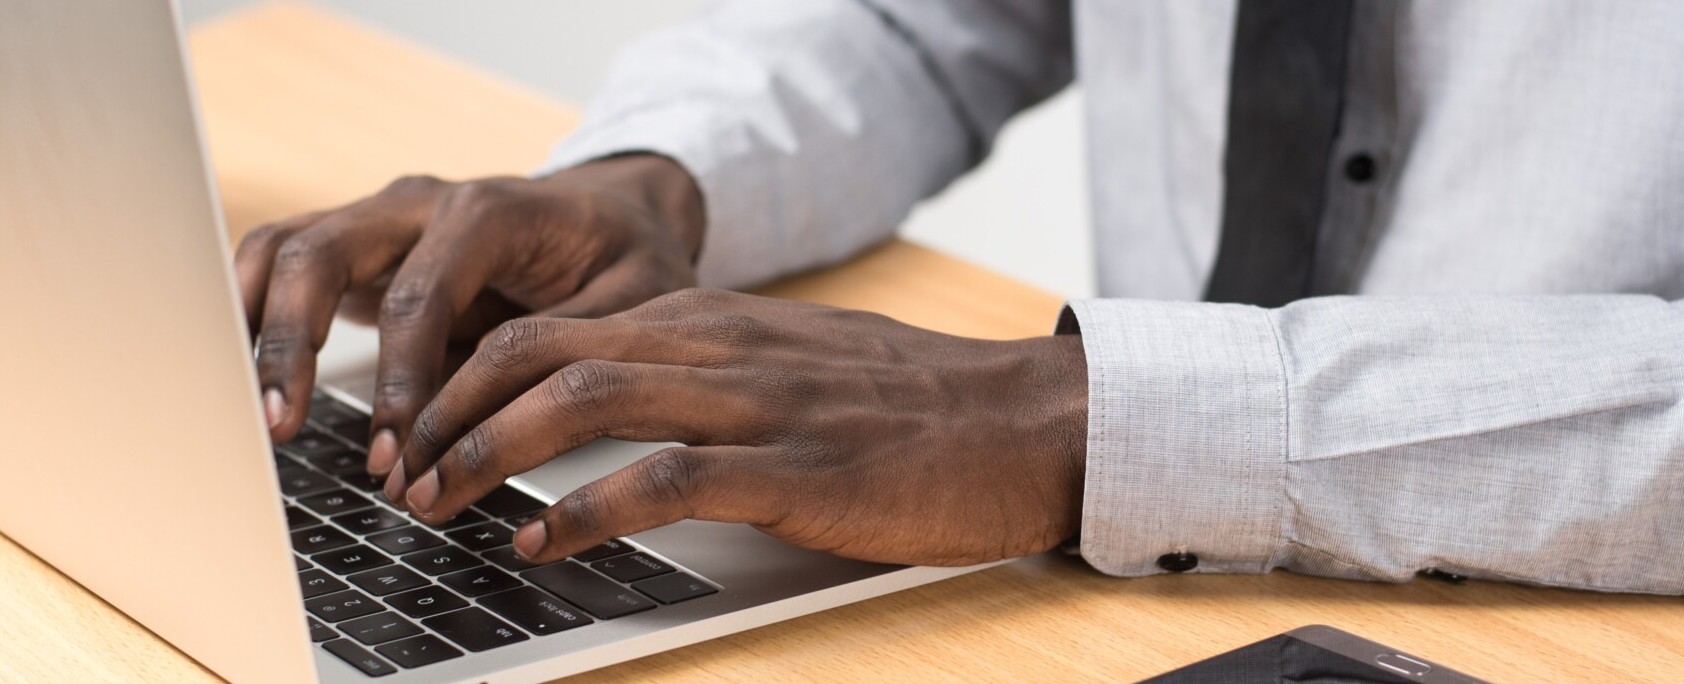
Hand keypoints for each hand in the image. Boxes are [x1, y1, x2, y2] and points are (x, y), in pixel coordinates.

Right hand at [234, 155, 703, 475]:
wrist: (614, 210)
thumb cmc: (626, 256)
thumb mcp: (632, 299)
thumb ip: (570, 348)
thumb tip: (511, 422)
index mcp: (488, 211)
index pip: (419, 296)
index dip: (399, 380)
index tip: (393, 452)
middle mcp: (419, 204)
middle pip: (321, 253)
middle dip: (291, 344)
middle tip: (280, 428)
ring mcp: (379, 219)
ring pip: (282, 251)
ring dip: (254, 329)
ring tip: (245, 413)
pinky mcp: (358, 247)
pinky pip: (280, 267)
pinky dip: (250, 316)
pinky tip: (238, 380)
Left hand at [386, 289, 1088, 565]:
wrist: (1023, 421)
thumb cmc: (912, 406)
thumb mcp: (795, 364)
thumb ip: (710, 370)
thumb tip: (621, 401)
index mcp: (716, 321)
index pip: (555, 325)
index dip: (466, 374)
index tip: (420, 428)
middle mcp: (721, 347)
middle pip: (543, 350)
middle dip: (448, 409)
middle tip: (401, 471)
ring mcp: (756, 405)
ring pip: (583, 398)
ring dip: (487, 451)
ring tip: (438, 503)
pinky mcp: (793, 471)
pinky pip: (661, 477)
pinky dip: (582, 509)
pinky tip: (539, 541)